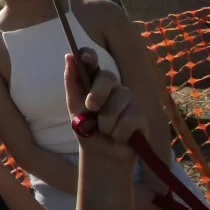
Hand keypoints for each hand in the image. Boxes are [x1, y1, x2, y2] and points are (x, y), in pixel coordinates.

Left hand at [64, 48, 147, 162]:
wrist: (101, 154)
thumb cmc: (86, 127)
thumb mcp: (74, 107)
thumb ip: (72, 82)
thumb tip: (69, 56)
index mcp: (95, 81)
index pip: (93, 62)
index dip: (89, 55)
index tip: (84, 55)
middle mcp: (114, 87)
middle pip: (108, 77)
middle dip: (97, 93)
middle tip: (91, 108)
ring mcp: (129, 99)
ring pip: (116, 104)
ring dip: (105, 123)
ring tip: (106, 131)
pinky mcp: (141, 116)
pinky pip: (128, 121)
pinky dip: (118, 134)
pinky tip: (119, 137)